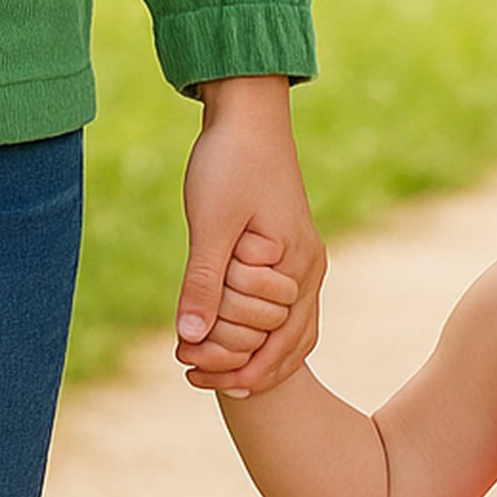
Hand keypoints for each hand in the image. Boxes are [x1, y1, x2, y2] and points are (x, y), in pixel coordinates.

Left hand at [177, 75, 324, 394]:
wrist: (248, 116)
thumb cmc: (229, 162)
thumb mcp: (210, 223)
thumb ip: (203, 282)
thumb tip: (190, 339)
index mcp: (296, 264)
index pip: (270, 339)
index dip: (229, 360)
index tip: (186, 367)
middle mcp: (310, 271)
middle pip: (286, 345)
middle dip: (240, 366)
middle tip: (191, 377)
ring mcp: (306, 266)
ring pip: (293, 336)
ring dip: (256, 360)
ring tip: (215, 380)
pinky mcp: (292, 259)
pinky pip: (290, 317)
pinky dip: (266, 340)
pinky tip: (236, 351)